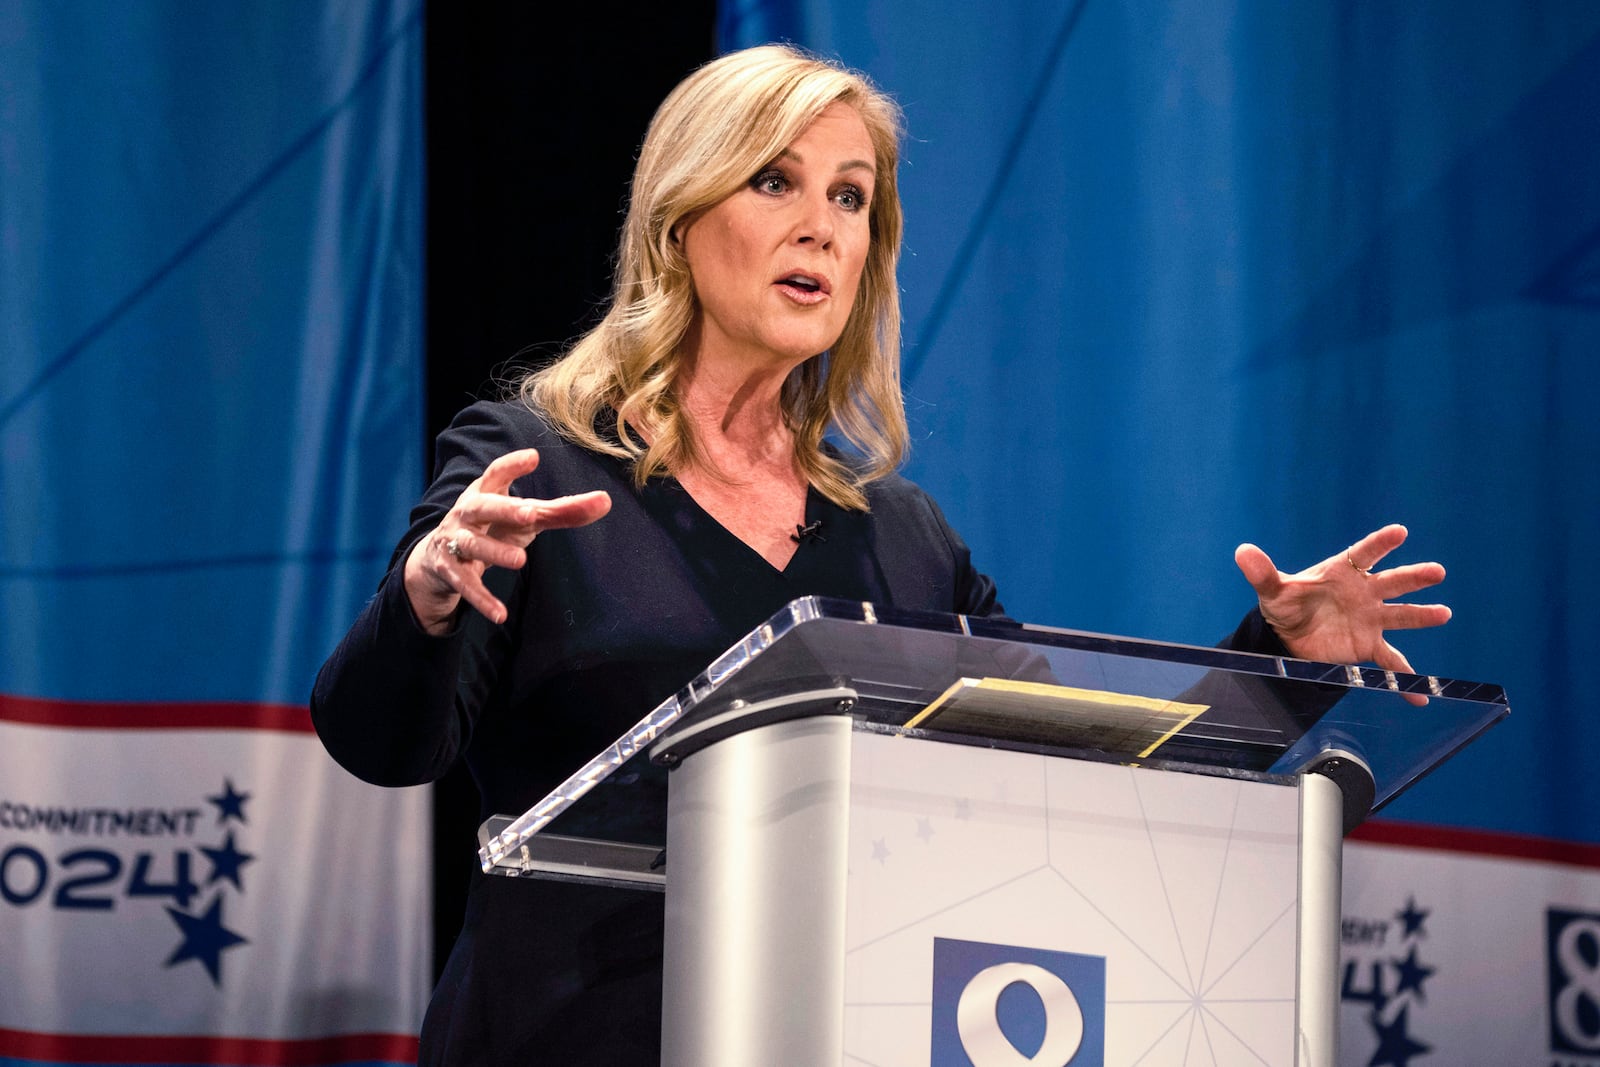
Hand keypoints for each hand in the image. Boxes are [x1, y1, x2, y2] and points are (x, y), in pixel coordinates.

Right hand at [403, 449, 610, 633]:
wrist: (437, 559)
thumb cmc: (492, 528)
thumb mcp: (524, 518)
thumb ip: (562, 511)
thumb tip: (605, 501)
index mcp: (485, 493)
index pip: (496, 474)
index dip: (512, 466)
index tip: (533, 457)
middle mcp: (466, 512)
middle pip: (482, 507)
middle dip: (504, 509)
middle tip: (530, 513)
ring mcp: (454, 541)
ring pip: (473, 545)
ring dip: (495, 552)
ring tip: (520, 561)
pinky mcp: (449, 571)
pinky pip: (465, 585)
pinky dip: (482, 600)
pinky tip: (500, 614)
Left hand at [1233, 524, 1450, 705]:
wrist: (1290, 635)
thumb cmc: (1288, 604)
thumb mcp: (1272, 590)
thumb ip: (1262, 572)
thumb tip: (1242, 552)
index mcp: (1342, 572)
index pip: (1363, 554)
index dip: (1380, 543)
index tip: (1399, 532)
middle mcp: (1364, 593)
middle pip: (1391, 581)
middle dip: (1413, 577)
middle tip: (1436, 572)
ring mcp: (1371, 619)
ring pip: (1401, 615)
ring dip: (1421, 615)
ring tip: (1442, 614)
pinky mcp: (1369, 646)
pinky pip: (1392, 663)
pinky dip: (1405, 680)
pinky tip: (1420, 695)